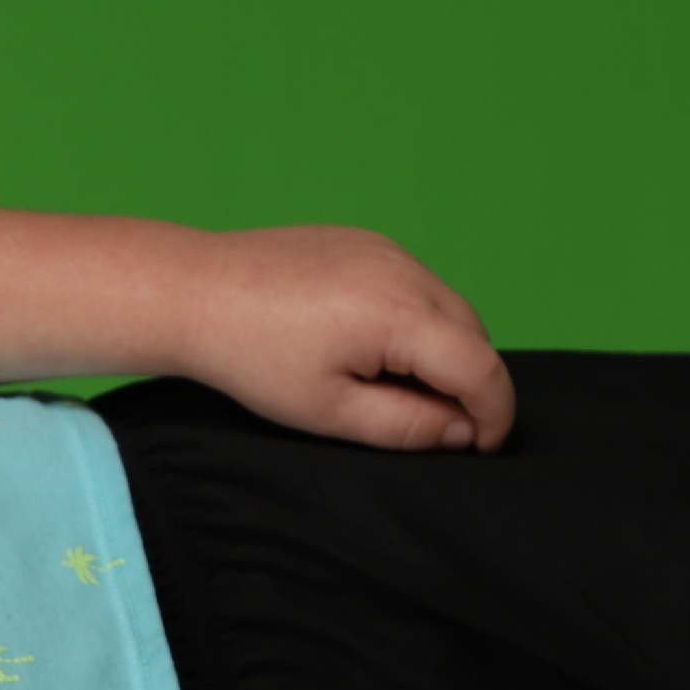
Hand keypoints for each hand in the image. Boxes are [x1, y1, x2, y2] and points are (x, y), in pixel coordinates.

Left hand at [174, 226, 516, 453]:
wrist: (195, 292)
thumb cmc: (252, 356)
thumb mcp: (330, 412)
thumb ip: (408, 426)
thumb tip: (464, 431)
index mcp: (399, 314)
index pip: (483, 367)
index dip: (494, 414)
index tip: (482, 447)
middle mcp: (404, 271)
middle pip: (475, 334)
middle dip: (471, 384)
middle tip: (435, 425)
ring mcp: (388, 249)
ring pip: (450, 308)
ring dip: (446, 351)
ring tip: (397, 389)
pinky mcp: (368, 242)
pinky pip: (418, 286)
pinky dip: (418, 321)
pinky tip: (373, 349)